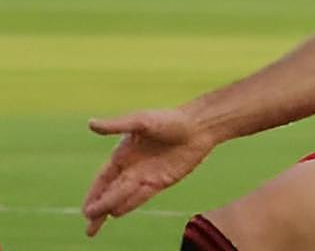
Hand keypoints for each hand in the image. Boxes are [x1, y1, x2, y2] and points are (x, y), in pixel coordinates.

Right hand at [82, 108, 215, 235]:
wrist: (199, 126)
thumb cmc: (170, 119)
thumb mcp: (141, 121)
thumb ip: (117, 126)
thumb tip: (91, 123)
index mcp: (123, 154)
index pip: (103, 178)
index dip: (93, 193)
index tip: (85, 208)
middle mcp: (132, 167)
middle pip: (110, 192)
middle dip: (98, 209)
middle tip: (88, 226)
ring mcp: (146, 176)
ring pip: (123, 197)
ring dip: (110, 209)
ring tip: (95, 224)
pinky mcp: (161, 181)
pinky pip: (142, 196)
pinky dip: (129, 204)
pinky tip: (116, 213)